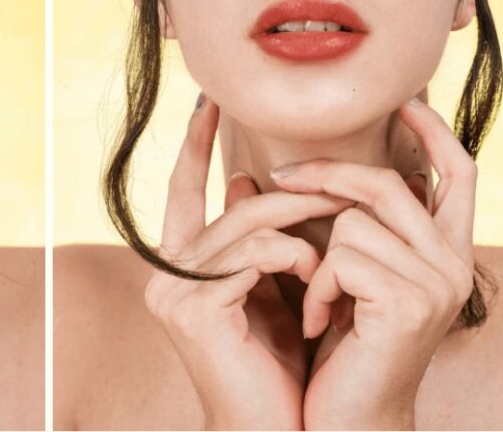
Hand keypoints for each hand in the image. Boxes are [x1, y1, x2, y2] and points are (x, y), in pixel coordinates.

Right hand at [143, 96, 354, 429]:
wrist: (276, 431)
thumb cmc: (279, 363)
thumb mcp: (269, 287)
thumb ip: (255, 236)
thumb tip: (241, 181)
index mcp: (180, 266)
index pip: (181, 191)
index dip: (192, 146)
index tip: (207, 103)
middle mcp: (165, 274)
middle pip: (229, 206)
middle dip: (287, 190)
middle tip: (336, 179)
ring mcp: (174, 291)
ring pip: (244, 224)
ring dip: (301, 224)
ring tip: (337, 239)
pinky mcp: (194, 309)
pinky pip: (255, 254)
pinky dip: (294, 256)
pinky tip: (315, 277)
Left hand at [272, 98, 475, 428]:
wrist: (346, 420)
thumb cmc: (340, 345)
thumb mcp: (339, 274)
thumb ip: (333, 222)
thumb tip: (273, 170)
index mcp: (444, 251)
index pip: (458, 175)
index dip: (435, 132)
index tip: (406, 100)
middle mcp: (453, 264)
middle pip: (389, 184)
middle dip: (327, 175)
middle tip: (280, 177)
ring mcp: (437, 284)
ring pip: (355, 220)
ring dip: (316, 257)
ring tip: (317, 299)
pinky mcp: (410, 303)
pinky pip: (341, 257)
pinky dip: (317, 288)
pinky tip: (322, 324)